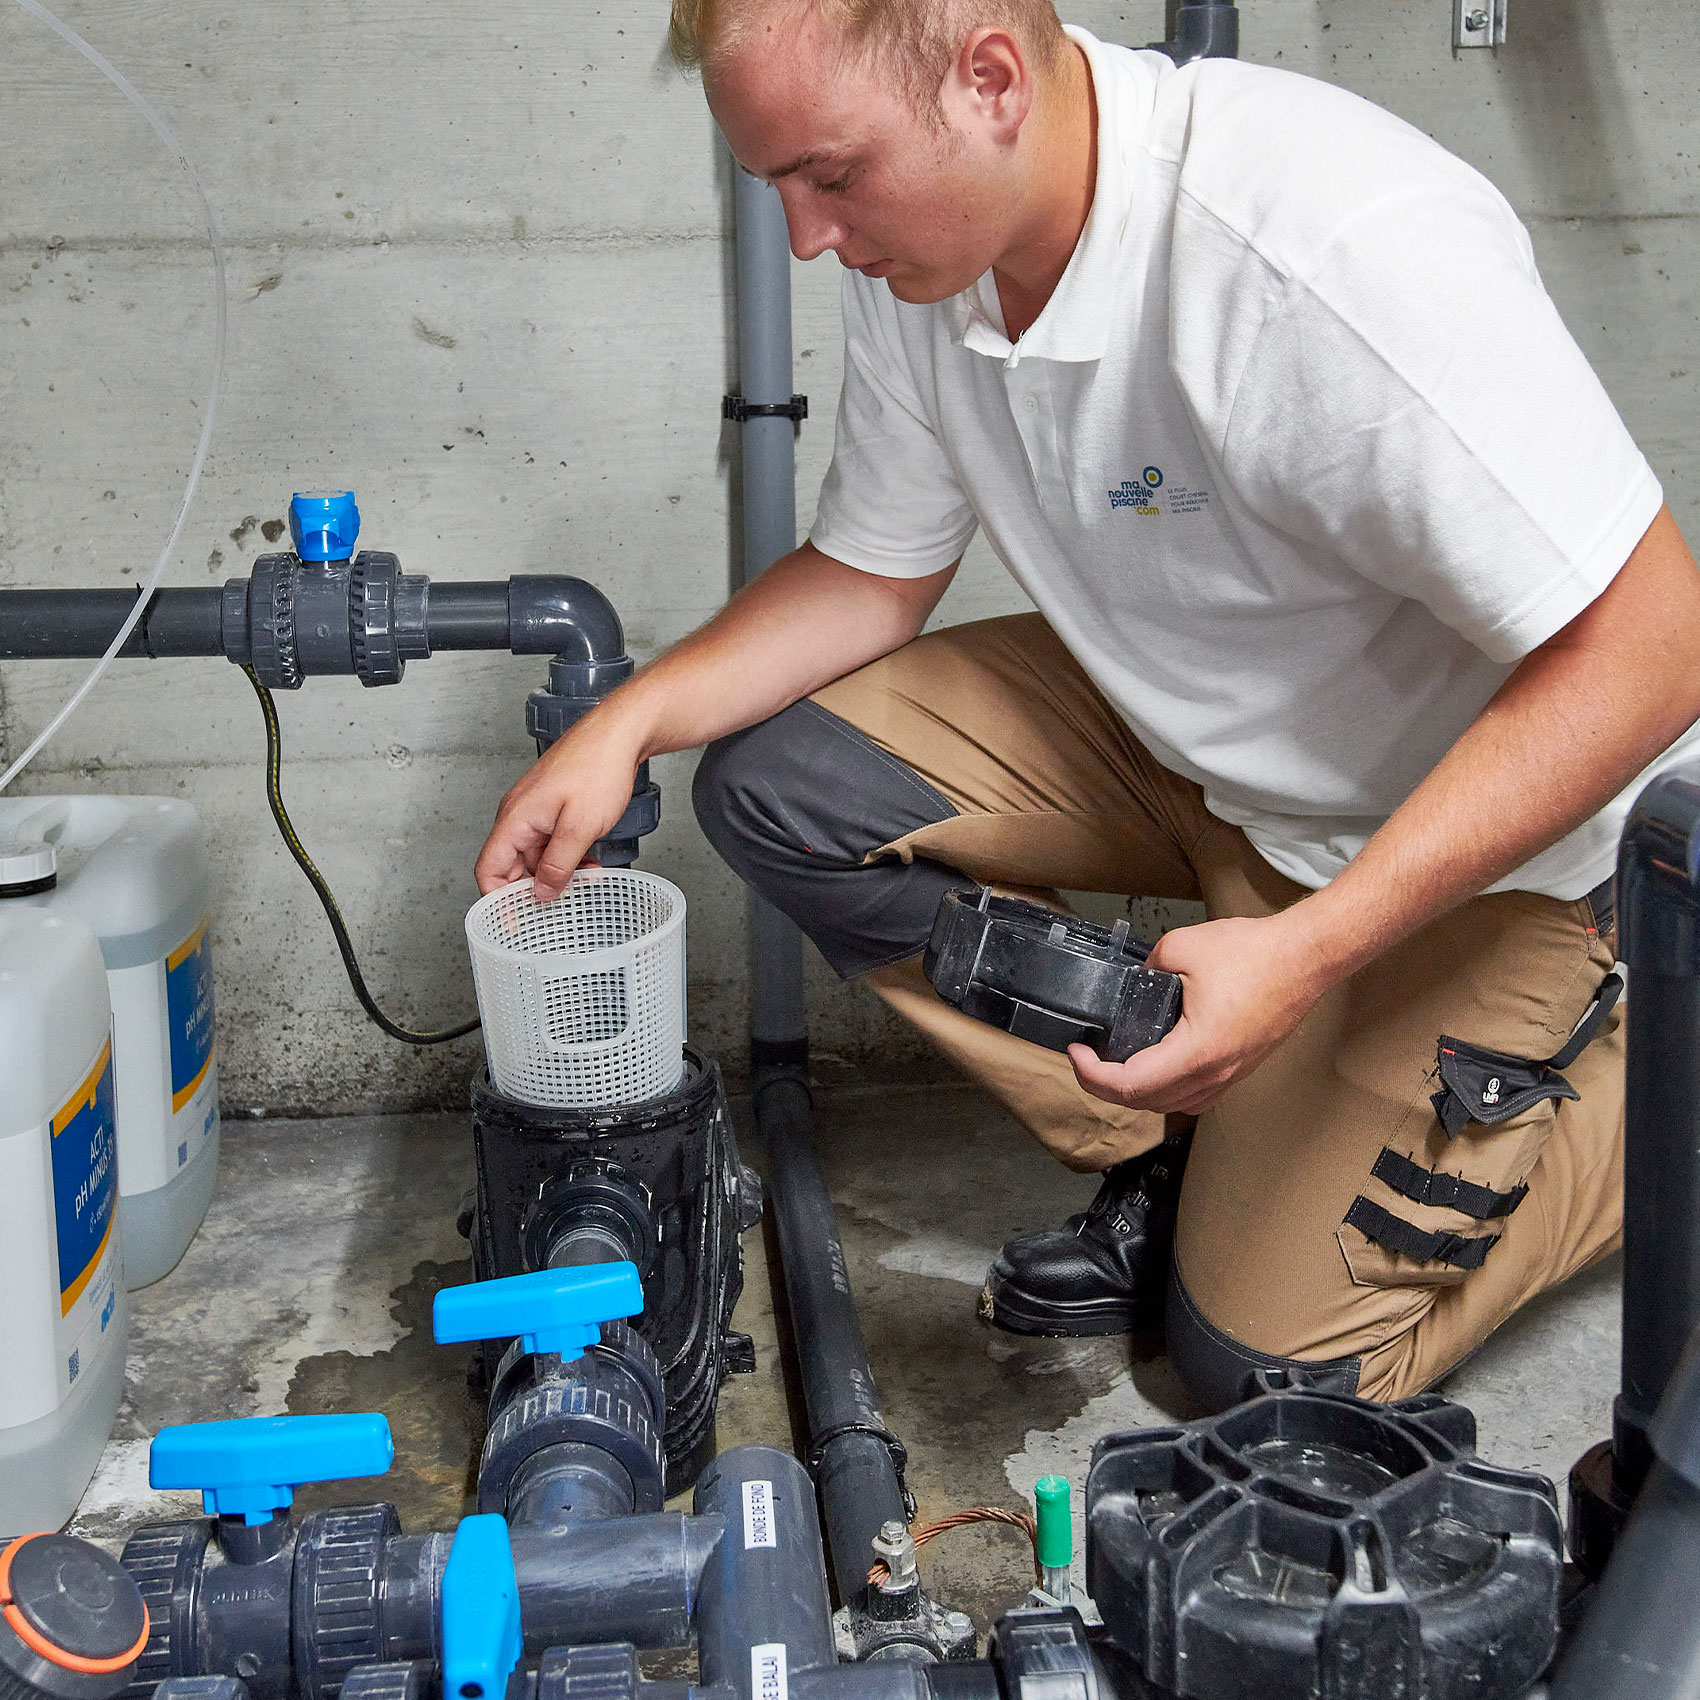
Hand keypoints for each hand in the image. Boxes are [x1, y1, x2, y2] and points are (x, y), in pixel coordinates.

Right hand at [475, 716, 645, 898]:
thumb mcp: (580, 827)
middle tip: (559, 906)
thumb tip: (541, 892)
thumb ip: (558, 864)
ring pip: (536, 854)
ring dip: (557, 872)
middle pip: (512, 865)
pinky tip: (590, 862)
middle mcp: (519, 813)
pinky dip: (567, 856)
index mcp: (515, 818)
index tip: (515, 923)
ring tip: (585, 881)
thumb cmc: (598, 767)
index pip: (489, 869)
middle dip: (535, 888)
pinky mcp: (554, 806)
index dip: (498, 900)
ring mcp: (536, 809)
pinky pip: (552, 840)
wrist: (620, 733)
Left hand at [1068, 910, 1328, 1115]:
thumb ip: (1147, 968)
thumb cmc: (1255, 953)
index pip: (1130, 1085)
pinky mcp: (1240, 1068)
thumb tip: (1135, 981)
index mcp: (1197, 1051)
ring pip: (1172, 1105)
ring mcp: (1231, 1075)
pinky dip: (1166, 1091)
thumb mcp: (1180, 946)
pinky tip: (1154, 1069)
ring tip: (1114, 1066)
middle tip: (1086, 1060)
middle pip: (1146, 1102)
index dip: (1092, 1075)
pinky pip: (1195, 1096)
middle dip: (1106, 1087)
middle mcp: (1215, 1073)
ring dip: (1137, 1093)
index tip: (1077, 1052)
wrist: (1306, 957)